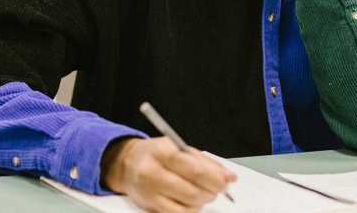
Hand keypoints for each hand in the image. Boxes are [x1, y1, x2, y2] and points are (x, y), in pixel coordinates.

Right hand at [101, 138, 235, 212]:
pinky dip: (191, 210)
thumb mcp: (179, 149)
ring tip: (202, 192)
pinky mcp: (150, 207)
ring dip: (202, 201)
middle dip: (211, 192)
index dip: (213, 178)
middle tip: (217, 189)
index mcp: (162, 151)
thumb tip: (229, 177)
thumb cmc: (157, 155)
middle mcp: (152, 172)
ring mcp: (150, 192)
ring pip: (187, 206)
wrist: (127, 164)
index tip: (225, 182)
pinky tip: (191, 202)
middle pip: (191, 191)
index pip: (192, 168)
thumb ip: (206, 162)